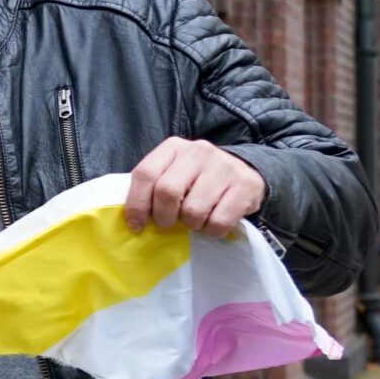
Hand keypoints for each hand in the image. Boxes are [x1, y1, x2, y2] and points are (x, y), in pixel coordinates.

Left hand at [124, 138, 266, 237]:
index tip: (137, 225)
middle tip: (169, 223)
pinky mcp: (245, 186)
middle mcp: (198, 152)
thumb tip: (134, 220)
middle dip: (164, 217)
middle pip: (167, 192)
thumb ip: (154, 187)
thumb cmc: (199, 178)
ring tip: (196, 219)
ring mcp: (223, 167)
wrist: (244, 172)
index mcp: (174, 147)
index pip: (145, 174)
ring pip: (193, 210)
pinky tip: (213, 222)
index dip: (136, 203)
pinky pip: (219, 222)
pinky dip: (212, 231)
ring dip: (191, 225)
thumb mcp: (174, 172)